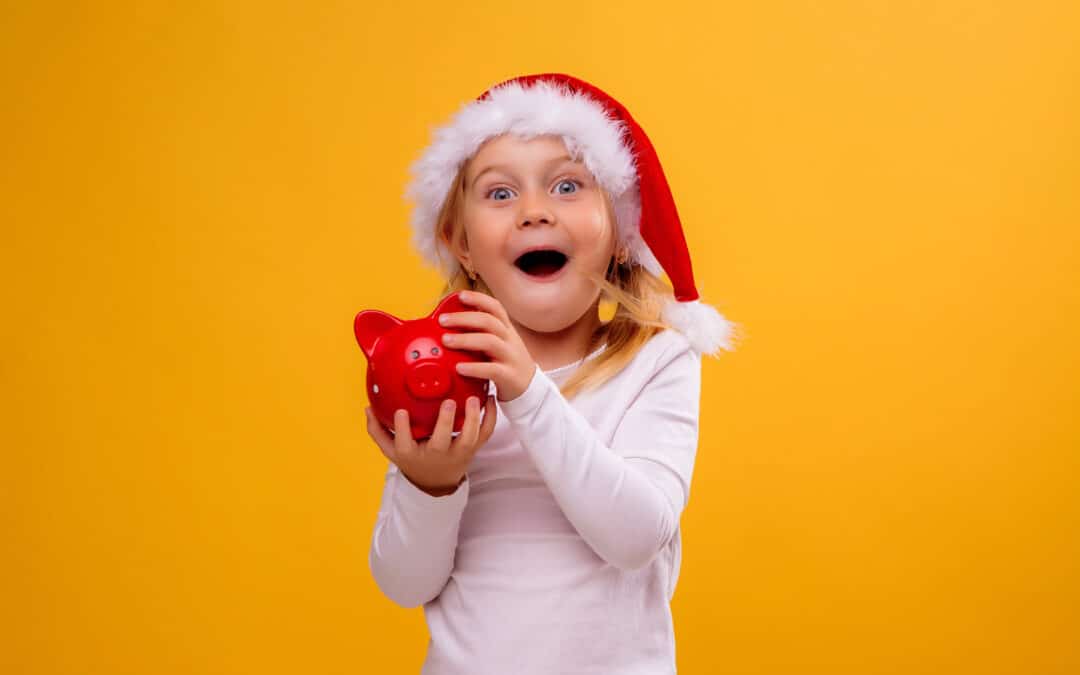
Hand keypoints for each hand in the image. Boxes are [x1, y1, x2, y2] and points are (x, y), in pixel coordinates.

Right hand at [364, 394, 496, 495]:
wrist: (436, 482)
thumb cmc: (413, 459)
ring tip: (474, 399)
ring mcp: (457, 453)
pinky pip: (485, 434)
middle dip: (445, 423)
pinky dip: (490, 418)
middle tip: (448, 402)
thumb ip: (378, 430)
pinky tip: (489, 398)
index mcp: (412, 454)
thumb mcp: (391, 450)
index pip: (404, 442)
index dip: (402, 428)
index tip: (401, 411)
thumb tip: (367, 408)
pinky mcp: (473, 449)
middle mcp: (436, 455)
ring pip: (469, 438)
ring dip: (473, 419)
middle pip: (441, 442)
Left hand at [438, 290, 535, 401]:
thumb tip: (452, 324)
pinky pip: (492, 369)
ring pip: (490, 342)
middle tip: (442, 320)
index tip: (460, 295)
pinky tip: (459, 368)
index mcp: (506, 330)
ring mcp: (511, 357)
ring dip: (465, 339)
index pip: (495, 308)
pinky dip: (473, 367)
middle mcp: (510, 340)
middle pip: (489, 321)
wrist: (529, 389)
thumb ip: (480, 334)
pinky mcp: (509, 376)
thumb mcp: (497, 345)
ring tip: (446, 341)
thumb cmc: (506, 364)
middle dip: (463, 318)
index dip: (479, 299)